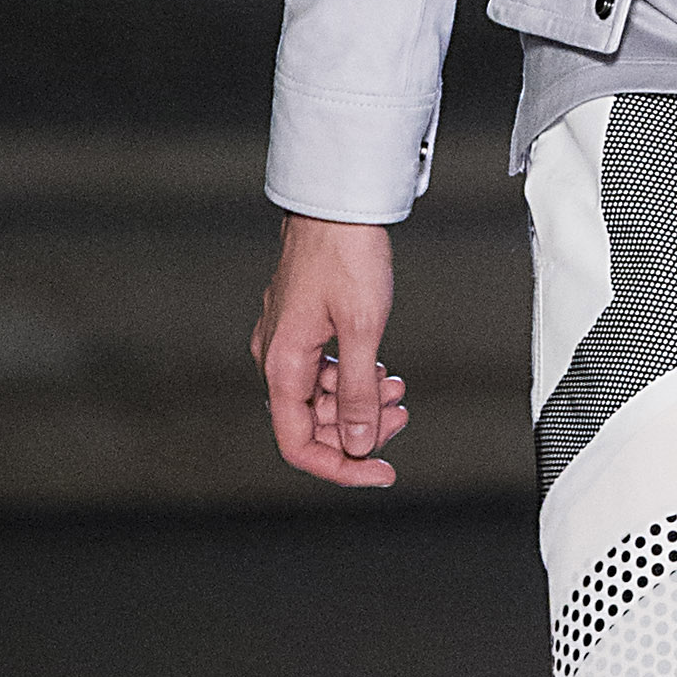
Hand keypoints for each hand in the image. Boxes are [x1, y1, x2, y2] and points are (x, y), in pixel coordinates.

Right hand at [253, 216, 409, 486]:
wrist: (338, 204)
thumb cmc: (345, 253)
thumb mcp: (363, 330)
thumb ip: (357, 394)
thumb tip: (357, 442)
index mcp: (281, 364)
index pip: (299, 444)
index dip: (340, 467)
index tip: (378, 471)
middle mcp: (276, 357)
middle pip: (314, 424)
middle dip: (360, 427)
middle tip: (399, 415)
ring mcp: (288, 342)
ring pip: (323, 398)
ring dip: (361, 403)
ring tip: (395, 389)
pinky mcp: (303, 328)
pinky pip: (325, 372)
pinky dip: (355, 379)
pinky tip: (380, 371)